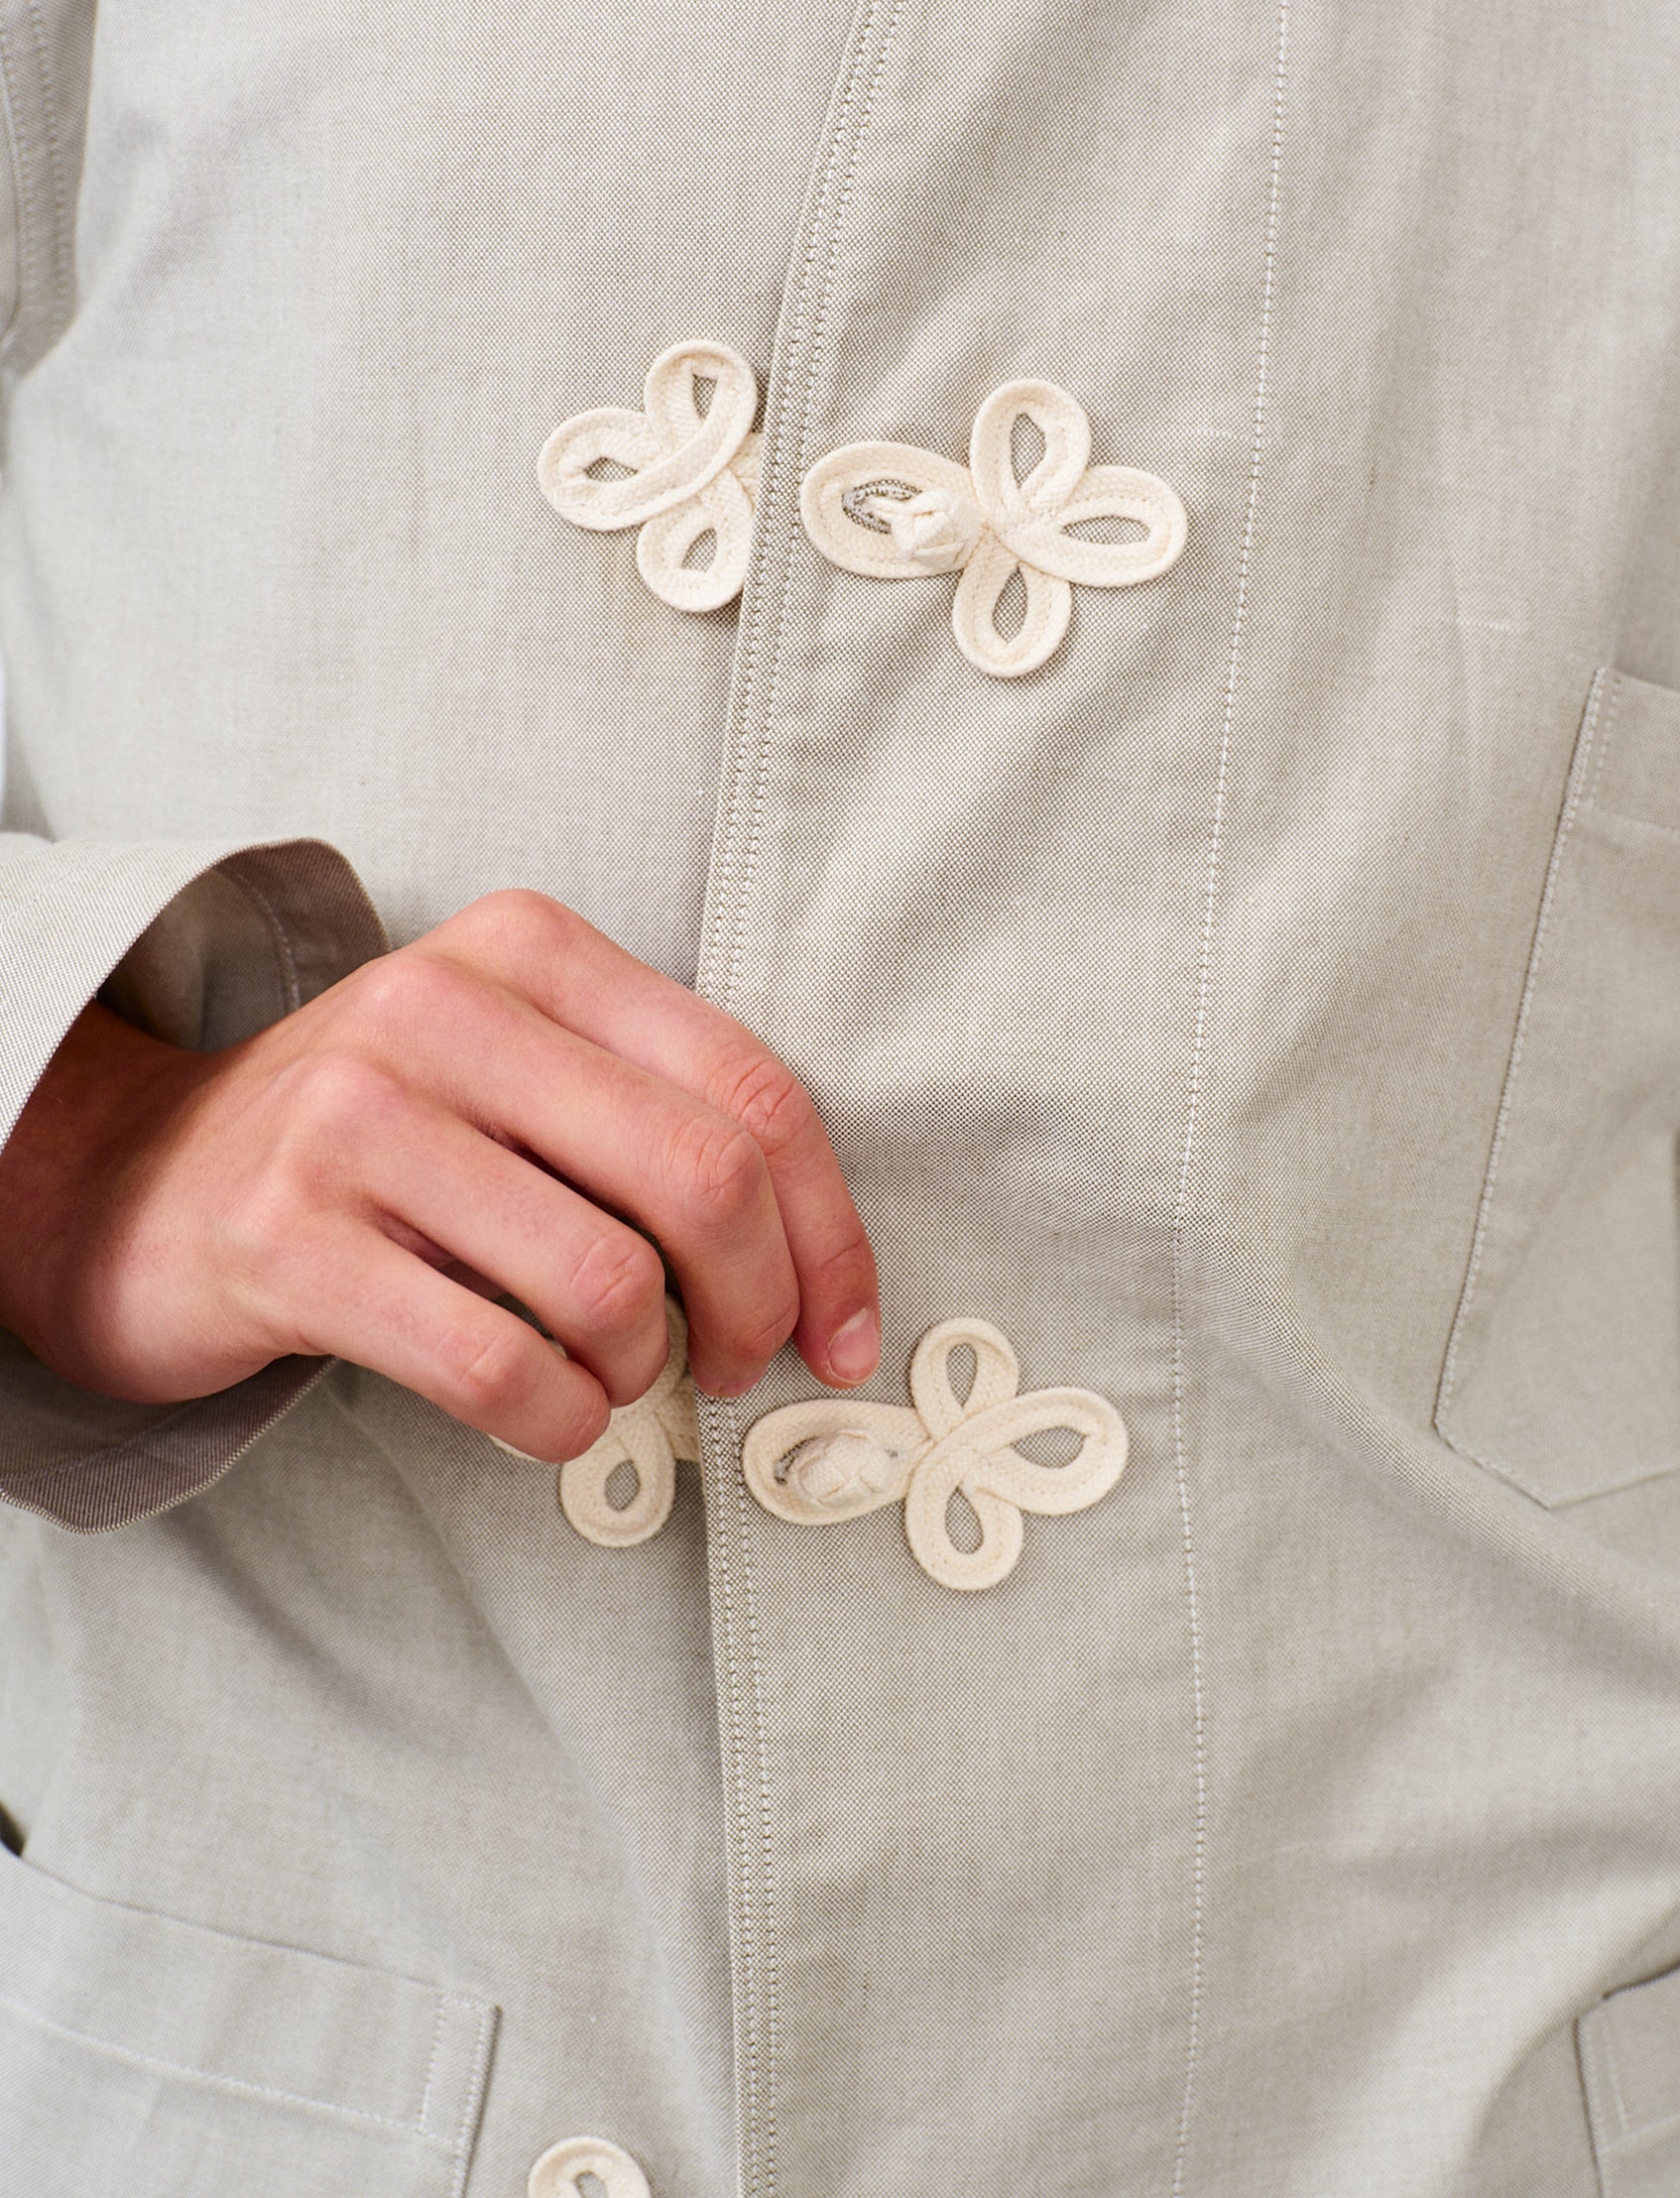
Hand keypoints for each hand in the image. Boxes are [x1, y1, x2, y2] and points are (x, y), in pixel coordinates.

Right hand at [0, 890, 880, 1459]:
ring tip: (613, 1374)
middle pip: (704, 1179)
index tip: (845, 1330)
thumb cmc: (384, 1139)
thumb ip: (658, 1120)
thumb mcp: (518, 1067)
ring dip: (640, 1368)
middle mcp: (443, 1007)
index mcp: (531, 947)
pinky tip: (550, 1414)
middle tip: (736, 1363)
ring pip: (608, 1282)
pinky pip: (499, 1365)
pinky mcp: (290, 1242)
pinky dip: (560, 1420)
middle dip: (758, 1304)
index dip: (830, 1232)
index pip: (752, 1090)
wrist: (147, 1179)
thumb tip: (819, 1273)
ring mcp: (355, 1120)